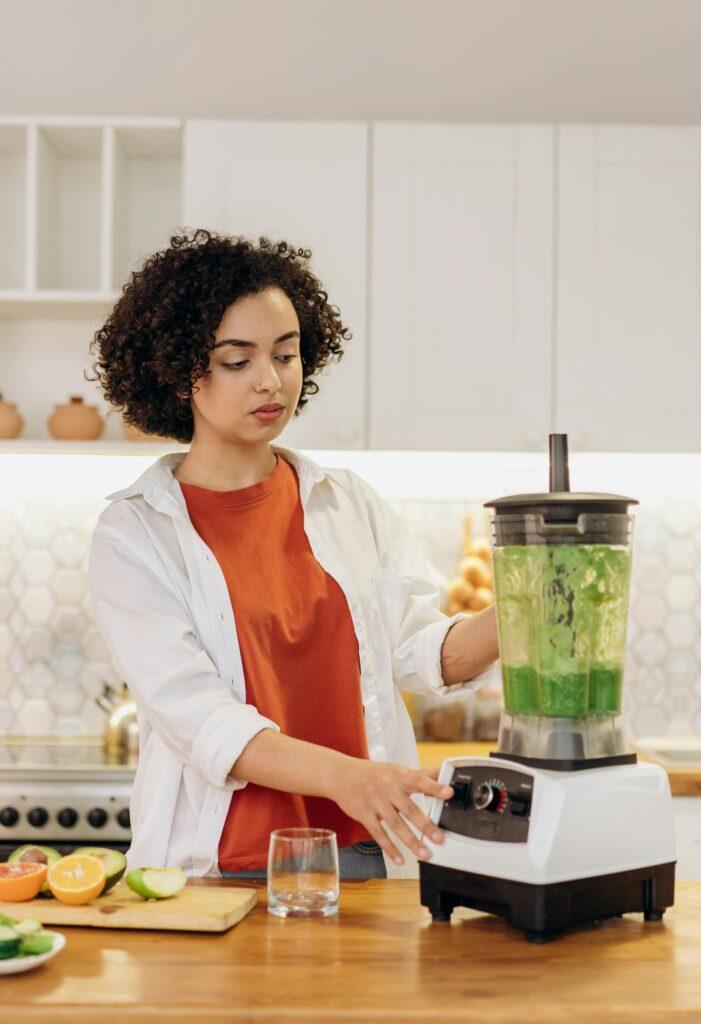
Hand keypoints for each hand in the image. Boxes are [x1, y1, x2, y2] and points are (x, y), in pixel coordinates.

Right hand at [329, 759, 453, 865]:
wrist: (341, 775)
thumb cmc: (374, 774)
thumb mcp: (397, 771)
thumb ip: (422, 774)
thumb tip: (444, 770)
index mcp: (399, 776)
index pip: (420, 781)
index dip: (435, 786)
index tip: (449, 792)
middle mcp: (388, 788)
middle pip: (409, 809)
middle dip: (426, 825)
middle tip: (440, 839)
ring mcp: (375, 802)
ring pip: (395, 824)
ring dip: (411, 841)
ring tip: (425, 854)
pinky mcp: (364, 814)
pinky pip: (378, 833)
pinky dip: (389, 848)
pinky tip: (400, 858)